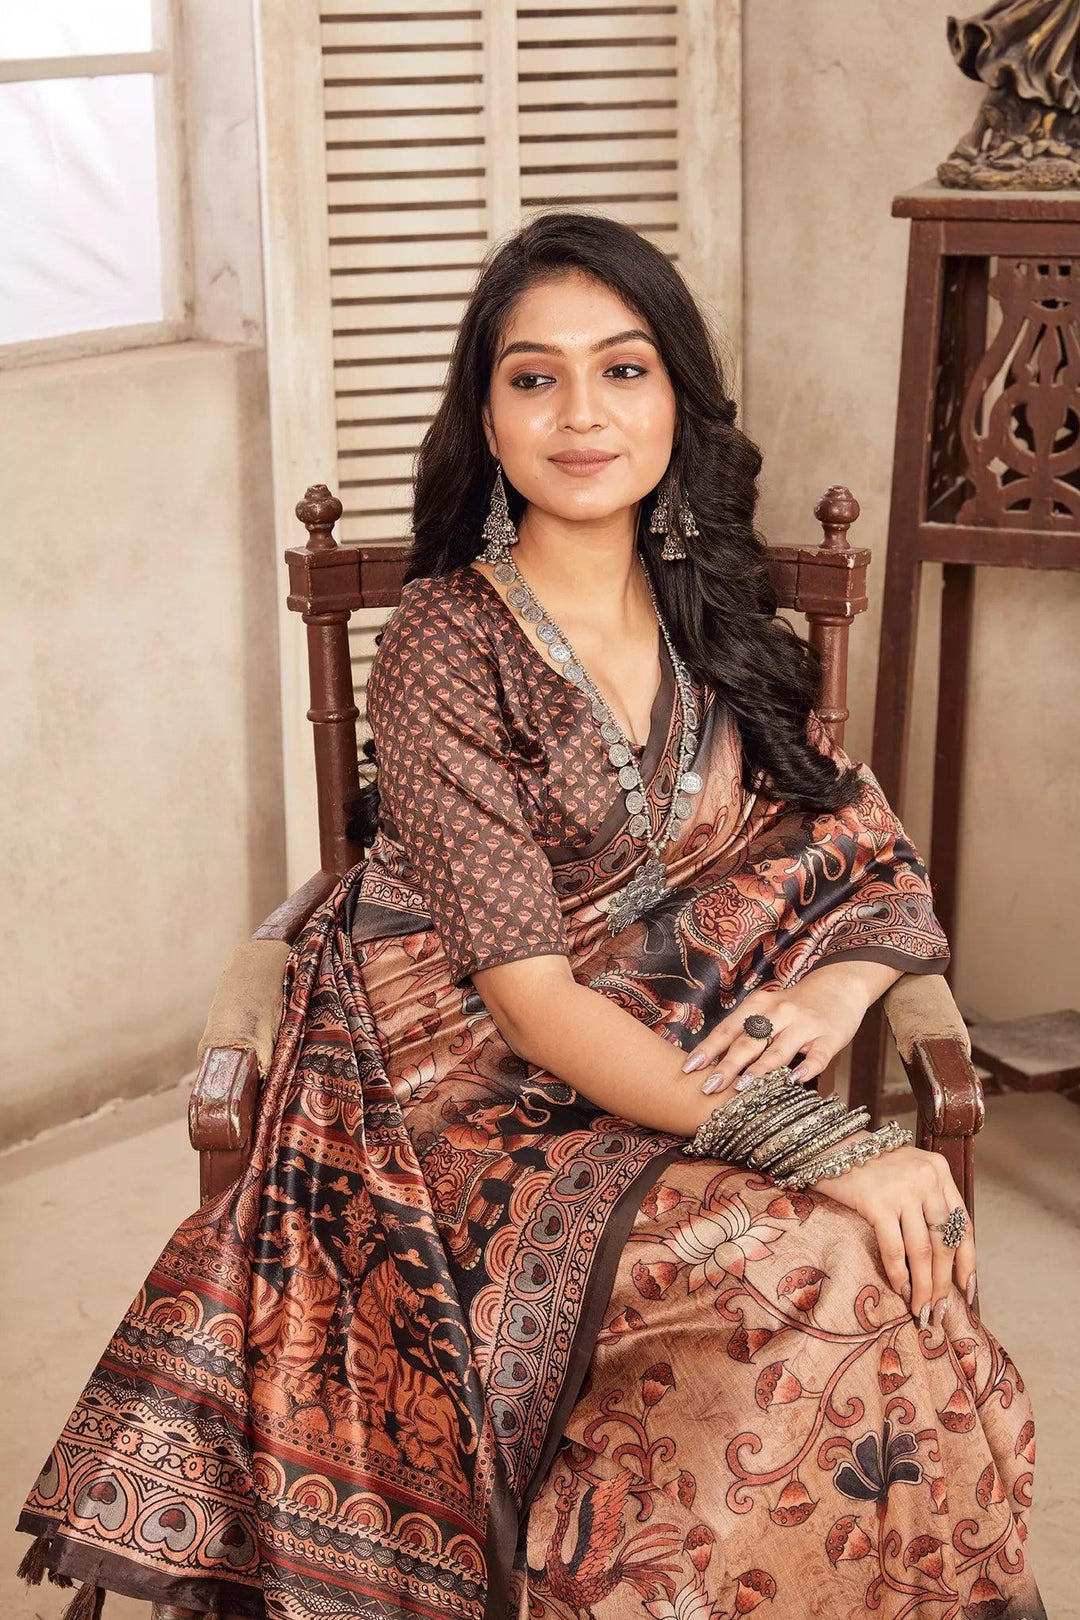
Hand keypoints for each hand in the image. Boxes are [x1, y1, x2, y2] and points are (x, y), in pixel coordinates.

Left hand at [681, 966, 883, 1096]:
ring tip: (741, 1088)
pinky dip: (806, 1068)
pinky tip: (794, 1081)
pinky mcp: (829, 1037)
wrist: (839, 986)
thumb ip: (744, 1032)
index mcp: (758, 1006)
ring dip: (759, 1070)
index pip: (727, 1030)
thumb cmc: (793, 1006)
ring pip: (779, 1050)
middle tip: (708, 1086)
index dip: (707, 1049)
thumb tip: (710, 1063)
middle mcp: (779, 1013)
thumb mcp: (766, 1010)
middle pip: (749, 1042)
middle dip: (726, 1066)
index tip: (688, 1068)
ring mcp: (804, 1025)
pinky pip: (817, 1056)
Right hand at [814, 1135, 977, 1325]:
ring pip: (922, 1251)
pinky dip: (898, 1274)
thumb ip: (926, 1201)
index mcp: (939, 1171)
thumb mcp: (908, 1173)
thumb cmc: (868, 1164)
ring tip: (920, 1309)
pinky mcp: (876, 1202)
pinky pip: (894, 1248)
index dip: (967, 1262)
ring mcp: (902, 1190)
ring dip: (923, 1286)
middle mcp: (926, 1179)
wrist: (828, 1145)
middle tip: (938, 1310)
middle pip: (944, 1242)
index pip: (963, 1224)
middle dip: (943, 1283)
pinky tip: (899, 1290)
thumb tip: (938, 1257)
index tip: (966, 1291)